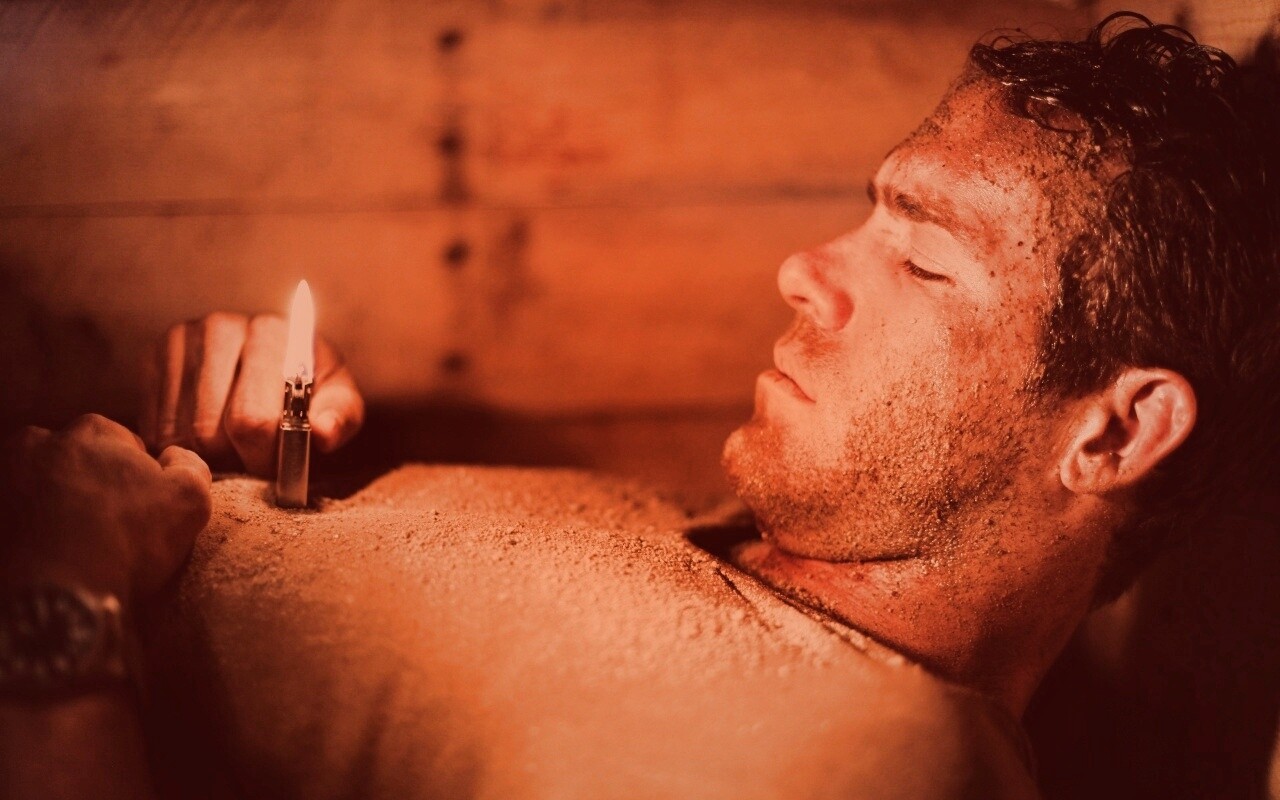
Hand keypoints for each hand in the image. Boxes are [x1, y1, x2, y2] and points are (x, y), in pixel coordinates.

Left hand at [1, 414, 211, 603]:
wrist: (53, 600)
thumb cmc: (126, 544)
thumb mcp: (189, 501)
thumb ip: (191, 465)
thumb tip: (173, 456)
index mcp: (94, 430)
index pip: (125, 446)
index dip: (138, 479)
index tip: (139, 512)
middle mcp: (39, 440)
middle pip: (75, 460)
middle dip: (88, 484)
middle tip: (101, 528)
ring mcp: (2, 475)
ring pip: (37, 483)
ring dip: (50, 501)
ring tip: (64, 543)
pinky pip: (10, 512)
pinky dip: (22, 525)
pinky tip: (40, 552)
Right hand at [140, 312, 364, 475]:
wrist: (280, 369)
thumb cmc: (313, 395)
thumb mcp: (340, 405)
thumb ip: (339, 418)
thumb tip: (322, 433)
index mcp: (273, 333)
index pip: (252, 420)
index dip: (263, 459)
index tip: (275, 471)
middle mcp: (222, 327)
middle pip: (210, 430)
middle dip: (235, 462)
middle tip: (253, 467)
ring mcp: (183, 339)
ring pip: (180, 434)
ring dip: (207, 459)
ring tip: (233, 453)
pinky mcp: (155, 357)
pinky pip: (156, 427)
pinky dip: (181, 448)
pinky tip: (207, 442)